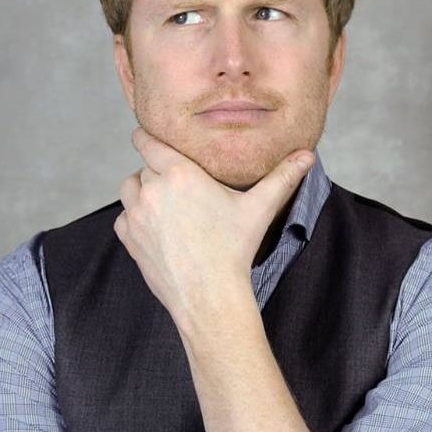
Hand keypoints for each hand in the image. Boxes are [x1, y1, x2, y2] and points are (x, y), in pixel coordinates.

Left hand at [113, 127, 313, 326]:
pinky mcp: (129, 238)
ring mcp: (137, 215)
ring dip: (141, 192)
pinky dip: (135, 219)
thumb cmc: (234, 250)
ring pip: (129, 190)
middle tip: (175, 184)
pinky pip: (123, 218)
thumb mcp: (259, 209)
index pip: (148, 142)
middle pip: (144, 167)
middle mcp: (153, 190)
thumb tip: (307, 156)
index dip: (145, 136)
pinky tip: (156, 227)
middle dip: (156, 172)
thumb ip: (282, 178)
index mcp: (180, 173)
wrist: (209, 295)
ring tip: (162, 202)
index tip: (146, 136)